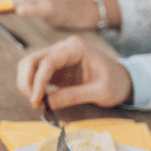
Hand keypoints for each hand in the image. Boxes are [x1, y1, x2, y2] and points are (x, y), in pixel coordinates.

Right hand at [16, 35, 133, 109]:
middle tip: (32, 102)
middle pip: (33, 59)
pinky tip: (39, 98)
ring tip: (35, 101)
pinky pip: (36, 72)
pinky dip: (33, 85)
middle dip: (27, 81)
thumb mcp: (100, 92)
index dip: (38, 81)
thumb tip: (47, 103)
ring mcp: (58, 55)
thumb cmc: (116, 83)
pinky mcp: (55, 66)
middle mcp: (64, 47)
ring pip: (30, 64)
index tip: (36, 100)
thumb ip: (74, 96)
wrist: (123, 80)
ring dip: (27, 83)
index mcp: (77, 48)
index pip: (48, 61)